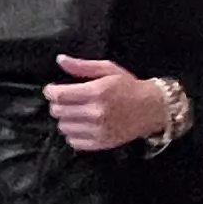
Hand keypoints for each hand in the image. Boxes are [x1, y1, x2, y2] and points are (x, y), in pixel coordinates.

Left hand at [47, 56, 172, 154]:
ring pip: (64, 127)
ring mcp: (99, 130)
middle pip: (59, 112)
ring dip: (64, 119)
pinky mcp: (101, 143)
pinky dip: (72, 133)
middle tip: (64, 99)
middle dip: (57, 104)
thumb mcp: (108, 69)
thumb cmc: (129, 86)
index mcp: (97, 92)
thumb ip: (82, 66)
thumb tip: (60, 60)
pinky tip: (80, 125)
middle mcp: (96, 112)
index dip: (50, 91)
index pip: (60, 95)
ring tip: (74, 112)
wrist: (151, 108)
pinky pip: (73, 141)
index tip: (51, 89)